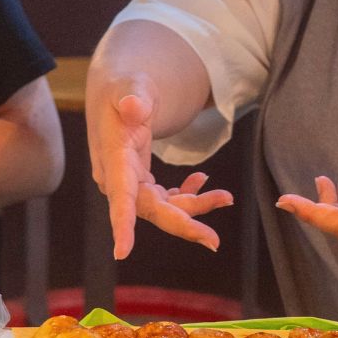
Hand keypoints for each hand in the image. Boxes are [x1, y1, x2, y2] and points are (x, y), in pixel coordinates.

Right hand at [86, 78, 231, 258]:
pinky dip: (187, 194)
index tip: (122, 252)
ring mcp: (129, 184)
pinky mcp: (141, 184)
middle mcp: (117, 177)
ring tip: (225, 196)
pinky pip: (166, 200)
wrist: (119, 94)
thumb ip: (132, 96)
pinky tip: (202, 181)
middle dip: (182, 223)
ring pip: (162, 207)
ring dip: (194, 206)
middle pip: (148, 210)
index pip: (118, 193)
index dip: (121, 222)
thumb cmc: (123, 88)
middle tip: (214, 240)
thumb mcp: (129, 86)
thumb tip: (133, 107)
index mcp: (112, 156)